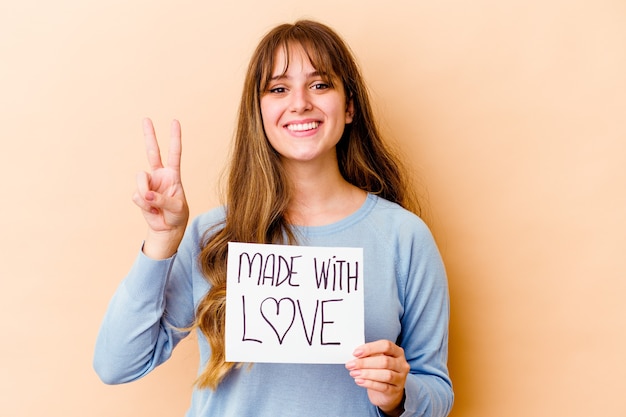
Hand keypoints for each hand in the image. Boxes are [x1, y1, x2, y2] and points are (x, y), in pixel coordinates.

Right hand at [132, 118, 188, 258]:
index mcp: (173, 174)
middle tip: (146, 118)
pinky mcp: (139, 194)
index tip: (175, 121)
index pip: (175, 153)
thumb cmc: (177, 216)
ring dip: (146, 194)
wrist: (167, 228)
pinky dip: (145, 205)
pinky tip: (151, 210)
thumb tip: (148, 194)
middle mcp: (160, 175)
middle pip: (153, 152)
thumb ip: (163, 199)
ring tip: (154, 205)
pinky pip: (137, 196)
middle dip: (149, 135)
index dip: (175, 138)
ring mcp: (148, 184)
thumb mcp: (177, 208)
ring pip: (141, 180)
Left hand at [345, 340, 409, 415]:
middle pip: (385, 361)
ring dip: (367, 373)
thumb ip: (369, 356)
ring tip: (354, 373)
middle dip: (365, 363)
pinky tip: (359, 381)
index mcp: (397, 352)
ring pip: (385, 375)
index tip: (356, 353)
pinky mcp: (396, 391)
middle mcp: (402, 364)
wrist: (387, 392)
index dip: (370, 348)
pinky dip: (369, 383)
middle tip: (351, 365)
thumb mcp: (376, 360)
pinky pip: (383, 387)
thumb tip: (356, 354)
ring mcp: (401, 378)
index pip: (386, 346)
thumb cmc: (380, 371)